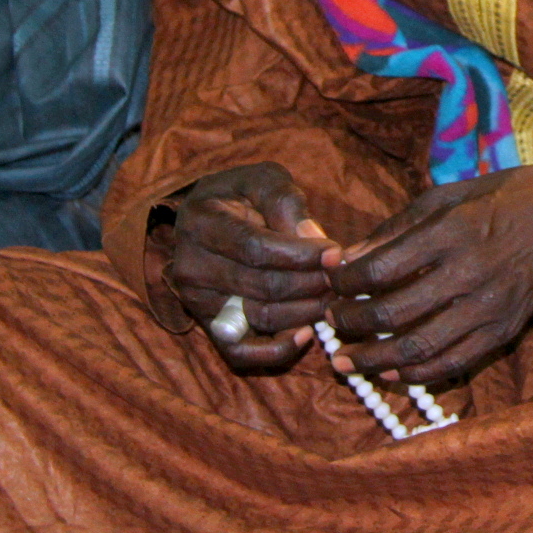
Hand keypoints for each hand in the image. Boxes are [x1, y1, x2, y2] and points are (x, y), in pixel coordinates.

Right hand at [165, 162, 334, 373]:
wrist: (208, 218)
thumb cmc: (241, 195)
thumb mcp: (262, 180)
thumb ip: (285, 202)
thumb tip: (313, 239)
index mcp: (201, 224)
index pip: (255, 249)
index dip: (300, 255)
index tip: (335, 254)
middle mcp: (191, 267)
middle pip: (262, 286)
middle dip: (310, 283)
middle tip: (341, 278)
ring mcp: (197, 301)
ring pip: (259, 317)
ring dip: (305, 312)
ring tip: (332, 297)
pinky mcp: (210, 326)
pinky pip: (242, 352)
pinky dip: (277, 351)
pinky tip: (306, 334)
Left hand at [324, 160, 532, 388]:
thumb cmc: (508, 197)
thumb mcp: (448, 196)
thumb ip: (397, 229)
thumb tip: (348, 258)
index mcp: (452, 231)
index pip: (378, 270)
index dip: (344, 283)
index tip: (330, 284)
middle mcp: (469, 272)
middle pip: (392, 313)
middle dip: (351, 324)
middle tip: (332, 324)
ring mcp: (490, 306)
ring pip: (418, 348)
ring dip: (374, 359)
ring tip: (348, 361)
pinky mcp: (505, 329)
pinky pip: (453, 363)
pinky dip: (416, 373)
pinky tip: (391, 370)